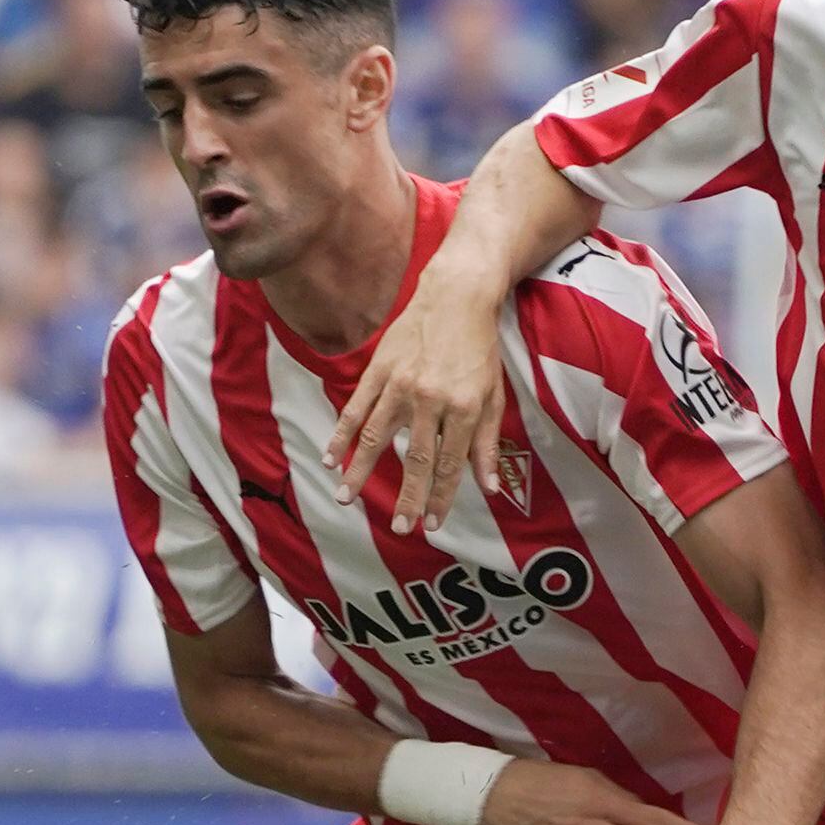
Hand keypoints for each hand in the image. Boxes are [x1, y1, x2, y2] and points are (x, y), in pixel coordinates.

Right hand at [328, 267, 506, 533]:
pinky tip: (331, 458)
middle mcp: (431, 399)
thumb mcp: (494, 395)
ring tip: (345, 500)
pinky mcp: (380, 369)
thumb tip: (489, 487)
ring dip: (360, 471)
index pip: (450, 465)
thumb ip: (488, 442)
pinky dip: (342, 434)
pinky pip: (357, 407)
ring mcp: (401, 384)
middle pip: (416, 459)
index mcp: (464, 408)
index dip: (441, 499)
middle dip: (407, 497)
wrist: (456, 296)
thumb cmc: (479, 349)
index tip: (432, 525)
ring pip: (377, 437)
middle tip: (399, 527)